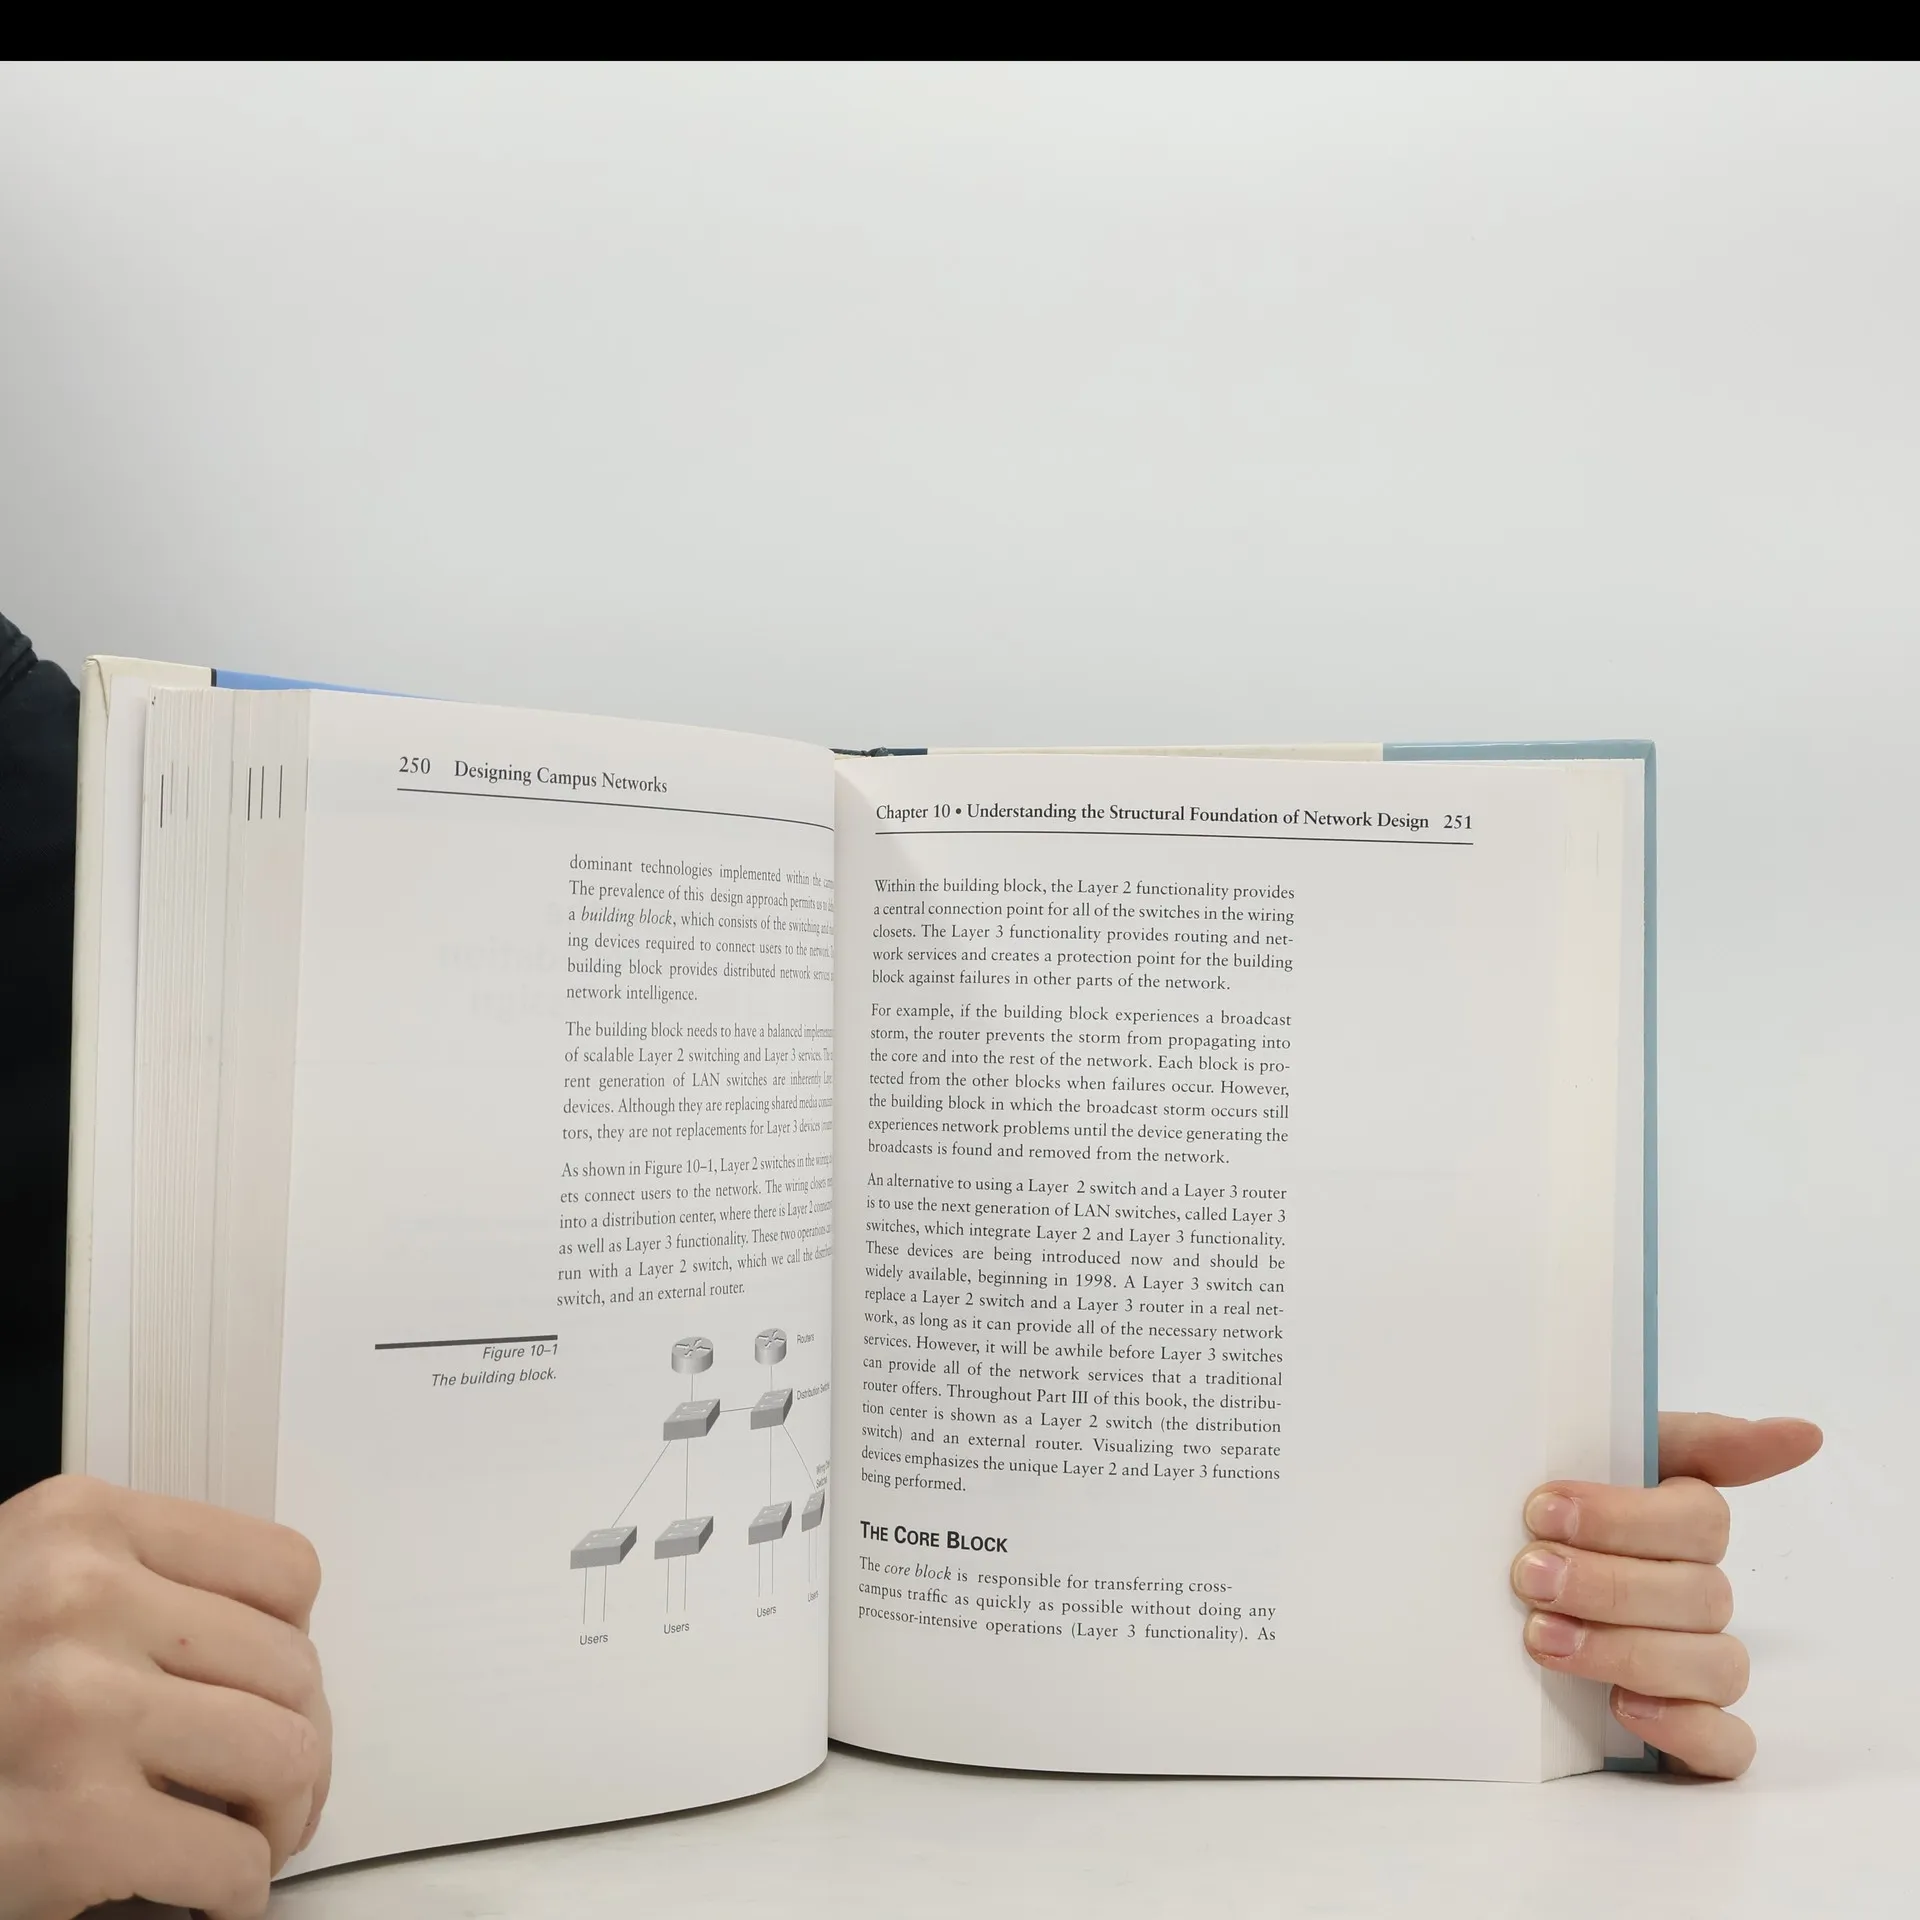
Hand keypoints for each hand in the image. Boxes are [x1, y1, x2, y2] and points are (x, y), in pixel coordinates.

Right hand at [0, 1476, 330, 1919]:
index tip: (272, 1694)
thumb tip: (281, 1654)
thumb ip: (137, 1589)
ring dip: (279, 1817)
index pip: (286, 1570)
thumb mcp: (28, 1586)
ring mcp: (75, 1712)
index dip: (294, 1646)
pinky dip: (236, 1892)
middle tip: (269, 1791)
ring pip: (286, 1756)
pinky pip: (233, 1860)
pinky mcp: (68, 1830)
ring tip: (243, 1838)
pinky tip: (199, 1896)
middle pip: (295, 1669)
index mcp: (80, 1524)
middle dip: (298, 1742)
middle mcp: (80, 1599)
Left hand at [1514, 1412, 1822, 1777]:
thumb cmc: (1547, 1515)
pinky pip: (1726, 1746)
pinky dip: (1683, 1729)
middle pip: (1701, 1594)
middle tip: (1529, 1575)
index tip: (1541, 1509)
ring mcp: (1697, 1664)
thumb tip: (1805, 1434)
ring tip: (1542, 1637)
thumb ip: (1694, 1438)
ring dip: (1627, 1651)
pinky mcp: (1687, 1729)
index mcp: (1681, 1523)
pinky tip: (1623, 1707)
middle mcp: (1698, 1595)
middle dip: (1607, 1585)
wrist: (1485, 1580)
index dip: (1623, 1516)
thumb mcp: (1592, 1450)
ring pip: (1714, 1666)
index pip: (1701, 1518)